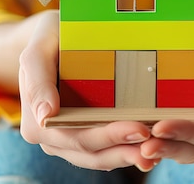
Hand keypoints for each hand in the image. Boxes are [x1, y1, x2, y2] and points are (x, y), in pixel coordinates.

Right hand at [18, 10, 158, 170]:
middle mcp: (50, 140)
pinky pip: (105, 151)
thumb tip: (46, 116)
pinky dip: (126, 151)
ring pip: (100, 158)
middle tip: (156, 140)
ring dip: (128, 156)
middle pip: (91, 152)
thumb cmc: (48, 38)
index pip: (75, 137)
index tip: (139, 129)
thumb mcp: (38, 50)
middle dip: (124, 149)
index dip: (108, 137)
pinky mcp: (84, 136)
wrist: (53, 36)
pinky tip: (150, 148)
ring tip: (157, 152)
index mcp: (36, 124)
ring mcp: (67, 142)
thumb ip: (38, 79)